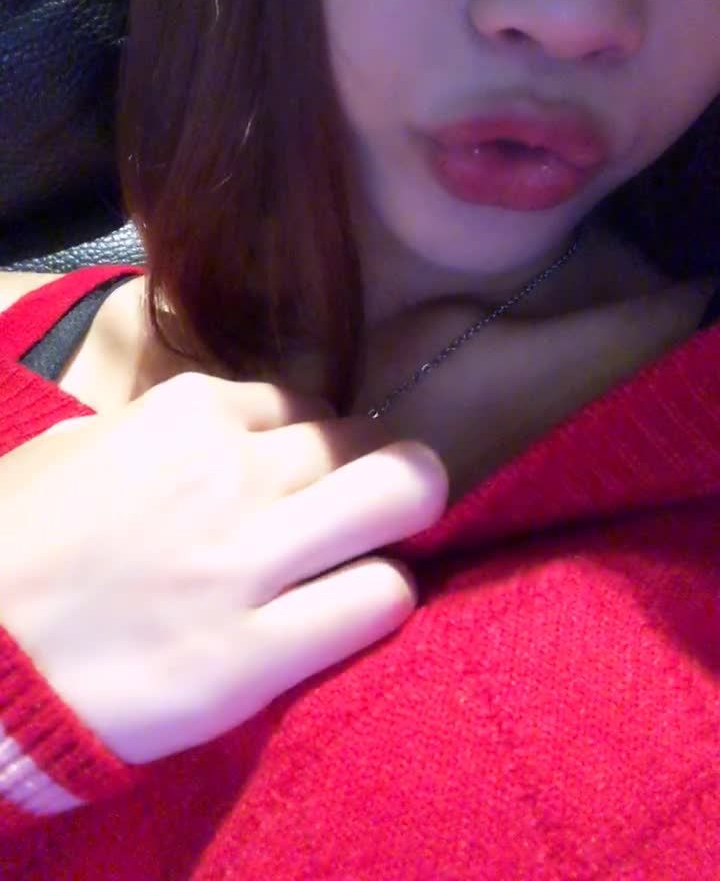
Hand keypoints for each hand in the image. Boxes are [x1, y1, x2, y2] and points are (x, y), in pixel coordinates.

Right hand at [0, 373, 446, 764]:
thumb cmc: (11, 548)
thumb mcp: (79, 449)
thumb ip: (162, 433)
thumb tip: (224, 433)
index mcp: (184, 414)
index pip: (300, 401)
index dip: (305, 439)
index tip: (297, 472)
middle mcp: (232, 472)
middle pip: (364, 440)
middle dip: (373, 467)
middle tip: (362, 502)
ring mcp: (248, 562)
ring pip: (402, 497)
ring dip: (401, 520)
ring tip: (378, 544)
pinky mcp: (255, 656)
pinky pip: (379, 598)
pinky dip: (381, 596)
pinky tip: (352, 607)